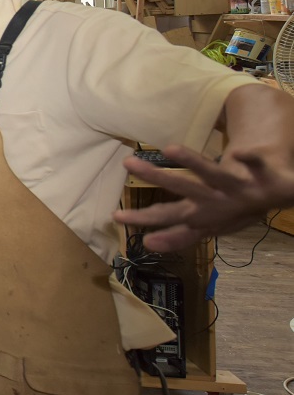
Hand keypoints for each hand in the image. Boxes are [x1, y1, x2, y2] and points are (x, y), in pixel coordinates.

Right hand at [113, 143, 293, 251]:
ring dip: (195, 163)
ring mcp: (240, 190)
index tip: (116, 216)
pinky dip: (251, 160)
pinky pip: (257, 165)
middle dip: (157, 177)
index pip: (167, 215)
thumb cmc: (236, 210)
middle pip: (184, 189)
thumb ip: (178, 235)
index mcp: (202, 214)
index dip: (143, 218)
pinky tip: (240, 153)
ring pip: (214, 175)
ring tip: (170, 149)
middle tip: (128, 163)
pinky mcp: (263, 177)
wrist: (278, 197)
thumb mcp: (207, 226)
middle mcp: (218, 203)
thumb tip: (148, 245)